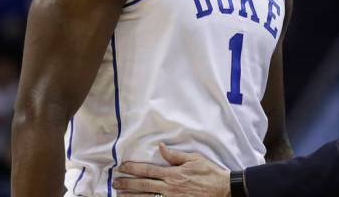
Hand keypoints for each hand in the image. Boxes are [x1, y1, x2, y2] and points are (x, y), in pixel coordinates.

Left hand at [113, 143, 230, 196]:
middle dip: (127, 183)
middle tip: (115, 182)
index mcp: (173, 174)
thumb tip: (161, 147)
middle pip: (143, 185)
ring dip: (132, 195)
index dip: (134, 168)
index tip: (122, 166)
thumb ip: (175, 155)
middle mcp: (169, 187)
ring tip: (119, 193)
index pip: (148, 170)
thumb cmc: (209, 173)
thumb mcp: (194, 159)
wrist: (222, 190)